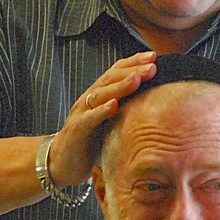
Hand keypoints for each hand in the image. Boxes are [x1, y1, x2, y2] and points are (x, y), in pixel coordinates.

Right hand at [48, 52, 157, 186]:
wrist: (63, 162)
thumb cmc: (91, 141)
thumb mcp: (111, 121)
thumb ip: (126, 109)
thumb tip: (156, 102)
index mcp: (100, 95)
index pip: (116, 71)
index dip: (134, 62)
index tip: (154, 57)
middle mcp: (90, 99)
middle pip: (111, 78)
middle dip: (132, 70)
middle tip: (152, 66)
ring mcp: (81, 112)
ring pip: (101, 94)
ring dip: (120, 86)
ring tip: (136, 79)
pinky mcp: (76, 130)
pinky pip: (89, 118)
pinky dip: (101, 111)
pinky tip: (113, 105)